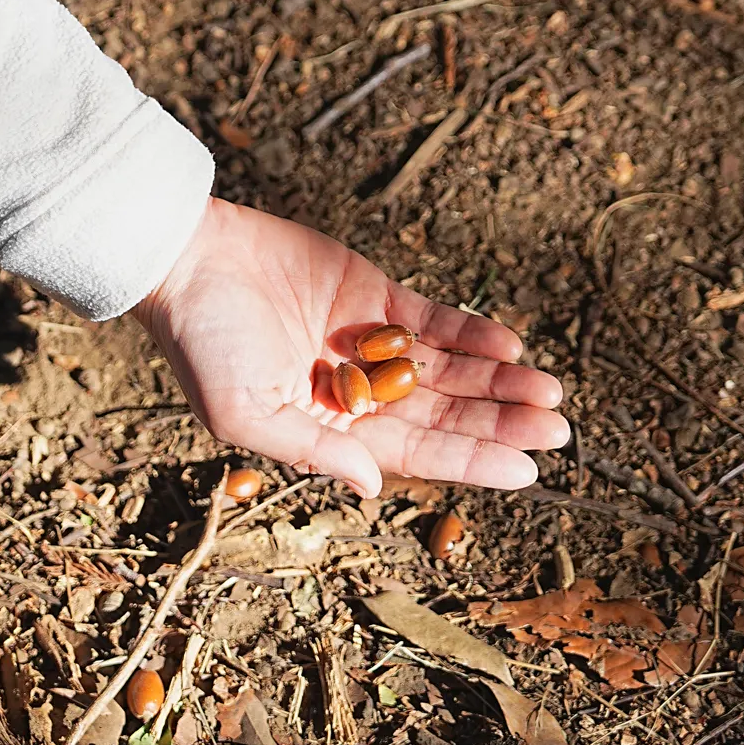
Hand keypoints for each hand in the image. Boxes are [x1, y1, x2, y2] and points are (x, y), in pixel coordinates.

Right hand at [133, 197, 568, 500]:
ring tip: (550, 392)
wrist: (185, 258)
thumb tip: (373, 486)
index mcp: (328, 429)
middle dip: (499, 423)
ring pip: (448, 369)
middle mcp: (355, 392)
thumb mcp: (244, 412)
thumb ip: (312, 449)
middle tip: (559, 431)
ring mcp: (366, 342)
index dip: (470, 462)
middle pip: (444, 414)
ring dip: (498, 381)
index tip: (526, 471)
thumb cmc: (200, 344)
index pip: (414, 453)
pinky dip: (470, 332)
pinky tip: (510, 344)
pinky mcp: (370, 293)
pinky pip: (431, 320)